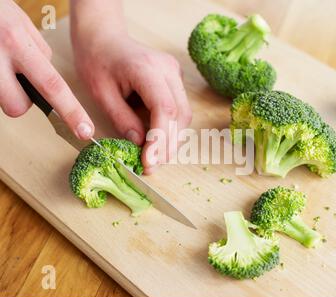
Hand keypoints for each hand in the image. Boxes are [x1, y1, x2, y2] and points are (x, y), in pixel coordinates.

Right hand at [0, 0, 93, 139]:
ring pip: (2, 103)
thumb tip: (48, 77)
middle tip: (15, 79)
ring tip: (0, 66)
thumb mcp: (21, 23)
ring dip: (5, 92)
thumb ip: (38, 52)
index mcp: (18, 41)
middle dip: (22, 101)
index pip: (53, 85)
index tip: (85, 131)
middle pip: (18, 107)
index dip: (71, 112)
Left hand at [71, 30, 191, 173]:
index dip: (160, 139)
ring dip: (172, 139)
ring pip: (184, 114)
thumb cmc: (97, 61)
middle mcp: (168, 69)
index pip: (164, 108)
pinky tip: (158, 141)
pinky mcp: (175, 79)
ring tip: (154, 157)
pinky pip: (180, 109)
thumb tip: (140, 145)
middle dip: (168, 145)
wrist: (104, 37)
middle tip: (151, 166)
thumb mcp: (101, 94)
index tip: (149, 162)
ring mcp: (175, 73)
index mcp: (146, 68)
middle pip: (180, 114)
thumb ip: (122, 120)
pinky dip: (171, 128)